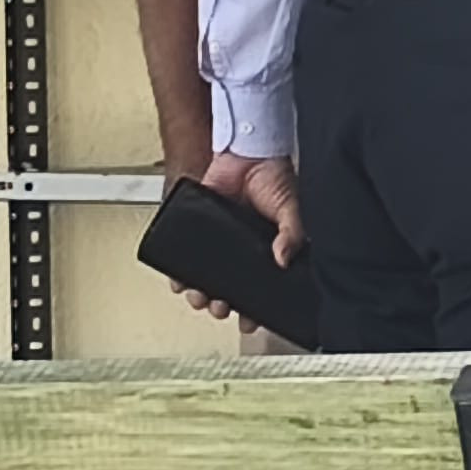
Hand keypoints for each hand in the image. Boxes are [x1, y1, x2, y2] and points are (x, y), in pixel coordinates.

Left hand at [173, 150, 303, 322]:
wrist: (248, 149)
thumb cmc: (274, 176)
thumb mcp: (291, 207)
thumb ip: (292, 232)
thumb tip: (284, 258)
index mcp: (265, 252)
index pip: (258, 288)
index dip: (253, 308)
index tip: (248, 321)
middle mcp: (240, 250)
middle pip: (229, 289)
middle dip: (222, 304)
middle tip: (220, 308)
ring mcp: (217, 242)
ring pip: (205, 277)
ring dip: (201, 293)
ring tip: (200, 298)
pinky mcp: (197, 228)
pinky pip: (184, 255)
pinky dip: (179, 271)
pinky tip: (179, 281)